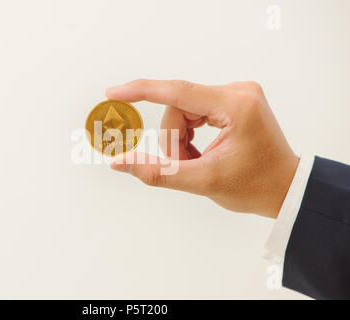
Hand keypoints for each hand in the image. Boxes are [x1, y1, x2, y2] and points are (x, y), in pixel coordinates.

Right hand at [106, 79, 298, 217]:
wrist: (285, 188)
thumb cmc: (253, 188)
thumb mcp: (203, 182)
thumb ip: (158, 172)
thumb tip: (119, 162)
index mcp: (236, 106)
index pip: (177, 92)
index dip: (141, 91)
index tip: (113, 92)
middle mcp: (239, 91)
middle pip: (179, 107)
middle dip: (173, 140)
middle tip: (185, 166)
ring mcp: (238, 93)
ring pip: (184, 110)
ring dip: (181, 138)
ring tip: (197, 162)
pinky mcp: (234, 99)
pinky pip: (195, 110)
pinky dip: (190, 133)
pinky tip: (201, 151)